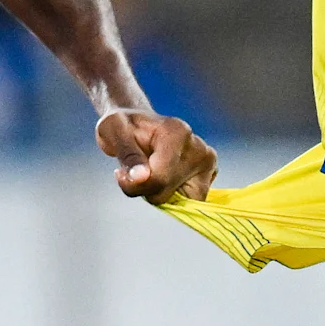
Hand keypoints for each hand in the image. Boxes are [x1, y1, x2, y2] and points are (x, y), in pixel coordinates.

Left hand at [97, 107, 215, 203]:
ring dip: (161, 192)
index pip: (160, 178)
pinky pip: (189, 201)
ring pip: (182, 201)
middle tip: (137, 170)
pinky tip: (165, 176)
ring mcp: (207, 163)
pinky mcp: (209, 174)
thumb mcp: (115, 133)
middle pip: (169, 192)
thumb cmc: (125, 126)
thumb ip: (129, 157)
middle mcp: (199, 148)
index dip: (136, 185)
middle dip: (148, 189)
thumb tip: (141, 178)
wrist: (138, 124)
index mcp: (178, 133)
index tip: (121, 175)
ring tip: (153, 171)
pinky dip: (173, 194)